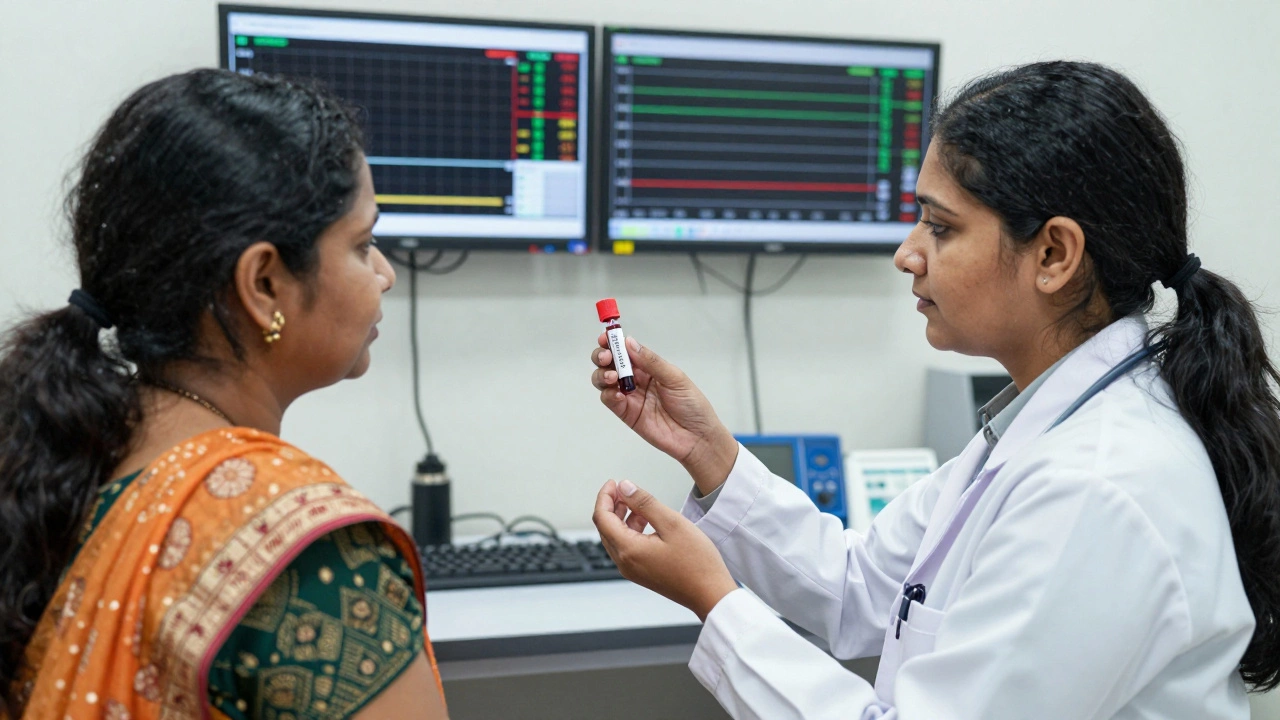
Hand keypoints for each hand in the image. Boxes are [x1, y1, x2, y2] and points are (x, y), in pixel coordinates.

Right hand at [590, 335, 737, 493]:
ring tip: (612, 377)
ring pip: (604, 380)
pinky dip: (608, 394)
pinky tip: (619, 394)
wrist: (696, 437)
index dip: (613, 342)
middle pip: (609, 363)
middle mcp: (636, 379)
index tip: (605, 337)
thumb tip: (629, 342)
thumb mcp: (675, 378)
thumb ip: (651, 361)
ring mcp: (629, 396)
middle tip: (606, 357)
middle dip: (602, 356)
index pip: (626, 350)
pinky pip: (609, 400)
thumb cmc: (692, 405)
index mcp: (649, 366)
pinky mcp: (626, 413)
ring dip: (602, 374)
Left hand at [593, 479, 737, 621]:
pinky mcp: (641, 573)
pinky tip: (645, 520)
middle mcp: (625, 563)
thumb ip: (644, 503)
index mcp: (628, 550)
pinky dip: (630, 530)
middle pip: (605, 528)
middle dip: (611, 505)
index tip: (613, 482)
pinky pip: (627, 547)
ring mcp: (632, 570)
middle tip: (624, 488)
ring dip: (621, 517)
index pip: (602, 518)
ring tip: (636, 502)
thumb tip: (624, 487)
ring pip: (616, 537)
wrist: (710, 594)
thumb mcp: (672, 522)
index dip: (605, 496)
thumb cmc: (696, 562)